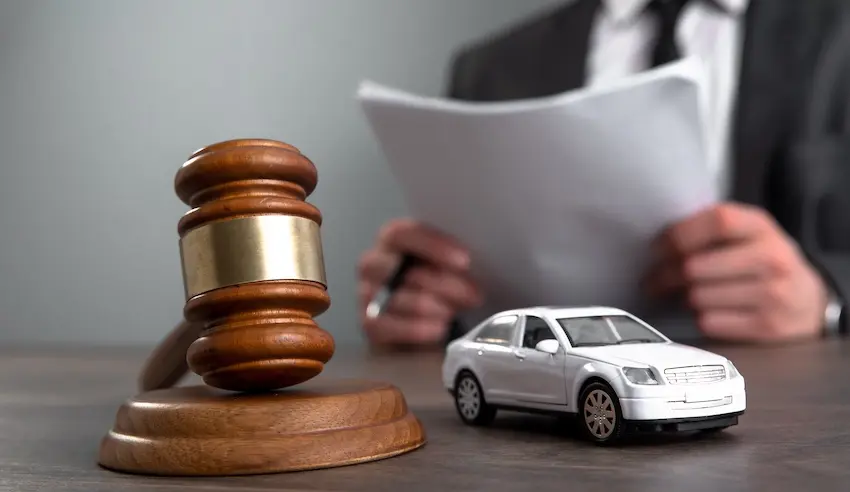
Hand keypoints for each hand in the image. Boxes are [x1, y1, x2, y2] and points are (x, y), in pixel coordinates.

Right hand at [357, 218, 481, 347]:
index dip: (434, 246)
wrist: (424, 322)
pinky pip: (386, 325)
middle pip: (403, 269)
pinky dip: (415, 329)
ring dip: (432, 306)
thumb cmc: (440, 286)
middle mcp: (373, 263)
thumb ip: (454, 260)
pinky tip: (438, 329)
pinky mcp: (369, 323)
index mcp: (393, 239)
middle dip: (443, 283)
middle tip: (474, 295)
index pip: (403, 234)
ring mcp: (367, 294)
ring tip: (454, 313)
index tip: (464, 261)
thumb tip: (470, 266)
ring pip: (398, 298)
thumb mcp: (449, 266)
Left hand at [647, 203, 828, 342]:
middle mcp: (772, 257)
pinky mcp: (768, 326)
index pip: (717, 221)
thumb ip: (711, 229)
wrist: (808, 302)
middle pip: (695, 265)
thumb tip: (660, 242)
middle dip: (665, 274)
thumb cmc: (762, 264)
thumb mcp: (747, 235)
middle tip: (655, 279)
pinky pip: (710, 322)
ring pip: (697, 297)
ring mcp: (774, 293)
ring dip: (683, 297)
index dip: (679, 234)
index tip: (657, 248)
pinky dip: (701, 318)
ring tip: (686, 295)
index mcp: (761, 226)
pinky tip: (708, 312)